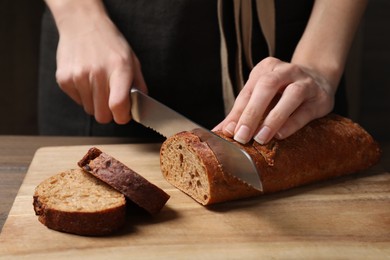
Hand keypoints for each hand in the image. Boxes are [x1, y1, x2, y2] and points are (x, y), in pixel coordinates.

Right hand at [55, 10, 146, 123]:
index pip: (118, 105)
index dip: (122, 117)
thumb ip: (139, 85)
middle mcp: (98, 73)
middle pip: (102, 116)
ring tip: (98, 85)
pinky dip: (83, 95)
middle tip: (111, 101)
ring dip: (96, 103)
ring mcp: (78, 76)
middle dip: (109, 113)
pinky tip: (86, 79)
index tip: (123, 115)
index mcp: (119, 69)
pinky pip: (78, 101)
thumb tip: (141, 108)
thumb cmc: (110, 44)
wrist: (82, 24)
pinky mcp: (64, 79)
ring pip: (89, 110)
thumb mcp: (132, 60)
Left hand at [214, 57, 334, 143]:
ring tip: (260, 138)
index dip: (237, 113)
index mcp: (265, 69)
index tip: (228, 132)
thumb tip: (219, 132)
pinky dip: (292, 123)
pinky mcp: (320, 98)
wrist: (318, 79)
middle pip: (267, 87)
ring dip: (273, 118)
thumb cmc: (281, 91)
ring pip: (291, 96)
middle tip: (241, 136)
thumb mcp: (261, 96)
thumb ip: (241, 113)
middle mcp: (285, 71)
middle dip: (252, 113)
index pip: (248, 92)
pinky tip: (280, 135)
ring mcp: (305, 82)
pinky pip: (306, 110)